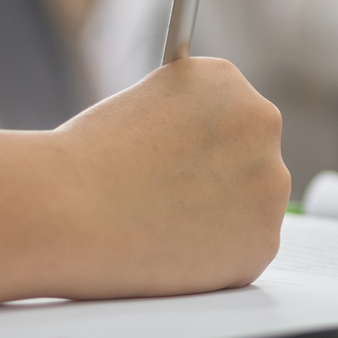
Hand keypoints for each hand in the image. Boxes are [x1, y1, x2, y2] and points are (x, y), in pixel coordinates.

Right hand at [49, 57, 290, 298]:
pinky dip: (216, 256)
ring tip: (165, 223)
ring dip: (221, 215)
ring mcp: (269, 185)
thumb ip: (182, 118)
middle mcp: (262, 123)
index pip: (229, 110)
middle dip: (219, 175)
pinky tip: (175, 250)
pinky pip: (244, 249)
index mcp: (226, 81)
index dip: (200, 140)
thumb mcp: (142, 102)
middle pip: (250, 155)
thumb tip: (197, 142)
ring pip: (252, 204)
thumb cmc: (86, 158)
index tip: (182, 158)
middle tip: (174, 197)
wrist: (68, 210)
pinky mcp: (262, 241)